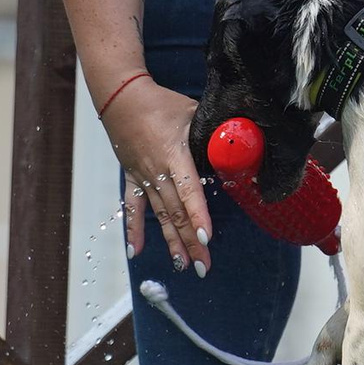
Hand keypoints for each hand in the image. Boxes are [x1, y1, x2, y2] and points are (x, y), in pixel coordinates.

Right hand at [99, 79, 212, 276]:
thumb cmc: (162, 104)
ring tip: (182, 266)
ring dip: (171, 242)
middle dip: (190, 242)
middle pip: (176, 212)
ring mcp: (143, 178)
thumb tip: (242, 147)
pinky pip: (133, 208)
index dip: (197, 215)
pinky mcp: (132, 178)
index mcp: (174, 155)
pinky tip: (136, 253)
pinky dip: (134, 230)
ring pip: (160, 216)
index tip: (205, 238)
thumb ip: (215, 134)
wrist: (122, 97)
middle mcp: (157, 172)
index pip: (188, 191)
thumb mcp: (193, 114)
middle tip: (204, 267)